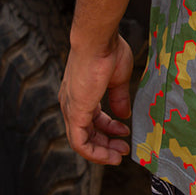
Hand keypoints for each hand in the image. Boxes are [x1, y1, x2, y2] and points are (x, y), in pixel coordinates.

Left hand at [59, 33, 134, 164]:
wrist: (98, 39)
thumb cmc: (108, 50)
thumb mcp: (119, 78)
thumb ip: (120, 98)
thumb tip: (124, 116)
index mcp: (81, 93)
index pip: (92, 118)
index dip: (109, 128)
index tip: (124, 131)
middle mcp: (71, 103)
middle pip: (86, 132)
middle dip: (106, 143)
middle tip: (123, 148)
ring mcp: (71, 109)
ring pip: (82, 141)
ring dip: (102, 151)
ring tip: (120, 154)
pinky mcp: (75, 113)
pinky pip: (80, 143)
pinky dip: (95, 153)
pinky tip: (110, 155)